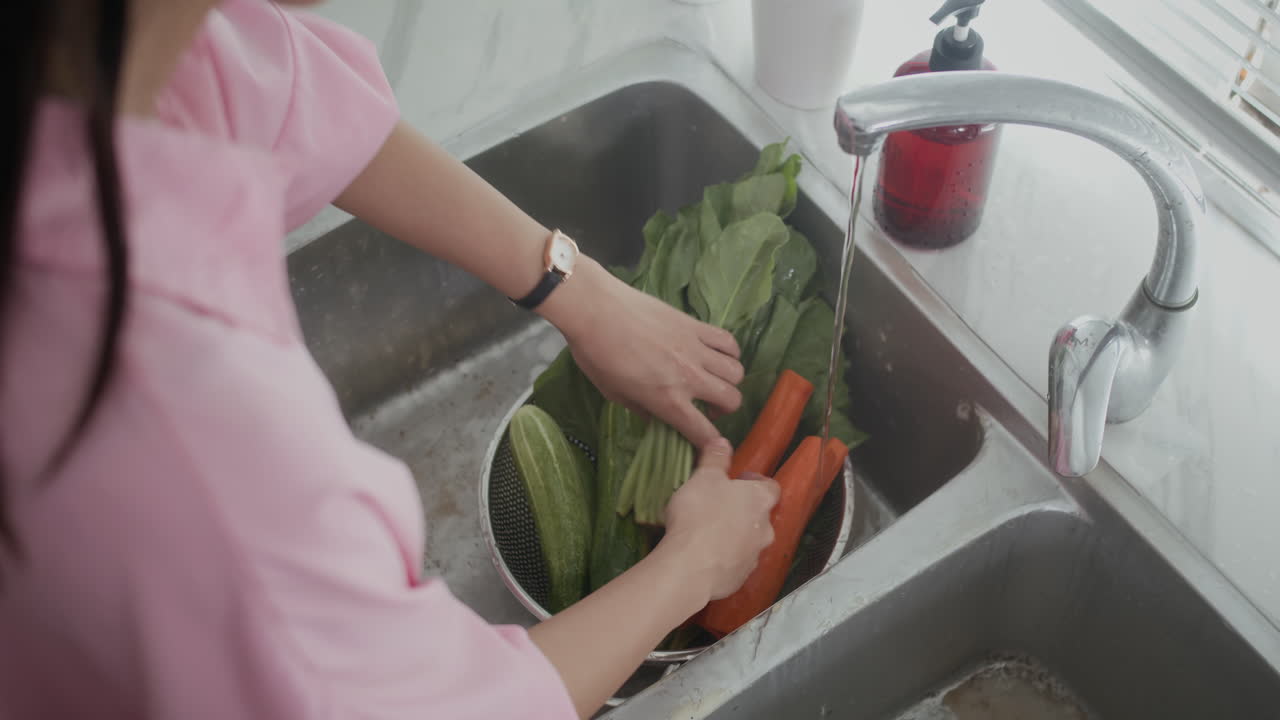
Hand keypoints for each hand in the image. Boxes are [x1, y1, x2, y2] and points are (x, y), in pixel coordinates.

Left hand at [540, 258, 744, 446]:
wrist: (596, 309)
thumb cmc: (596, 354)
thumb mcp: (614, 394)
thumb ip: (642, 410)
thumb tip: (659, 417)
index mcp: (668, 400)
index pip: (705, 433)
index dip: (709, 444)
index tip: (706, 443)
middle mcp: (690, 377)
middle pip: (732, 400)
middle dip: (724, 410)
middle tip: (707, 406)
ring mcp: (696, 349)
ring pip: (737, 372)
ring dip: (728, 381)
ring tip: (712, 379)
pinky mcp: (696, 325)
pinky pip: (729, 341)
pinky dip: (730, 352)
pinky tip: (715, 354)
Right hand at [660, 438, 779, 601]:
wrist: (691, 567)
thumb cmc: (699, 514)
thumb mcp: (703, 478)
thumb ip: (715, 459)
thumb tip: (723, 441)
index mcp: (760, 500)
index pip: (771, 487)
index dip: (756, 483)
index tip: (738, 481)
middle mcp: (766, 529)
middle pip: (760, 516)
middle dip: (743, 512)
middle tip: (718, 508)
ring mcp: (755, 557)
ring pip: (749, 542)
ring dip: (735, 537)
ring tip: (708, 536)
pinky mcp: (741, 579)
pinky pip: (736, 565)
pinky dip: (725, 560)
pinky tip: (705, 558)